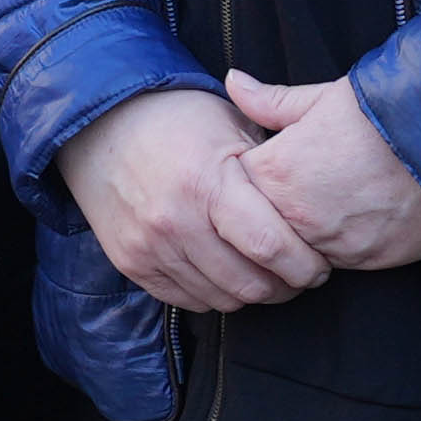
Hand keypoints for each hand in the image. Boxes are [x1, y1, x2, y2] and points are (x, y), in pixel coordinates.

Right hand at [62, 86, 328, 313]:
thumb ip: (272, 167)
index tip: (321, 264)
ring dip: (253, 294)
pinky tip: (229, 274)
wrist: (99, 124)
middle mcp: (175, 221)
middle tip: (302, 276)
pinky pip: (188, 301)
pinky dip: (216, 294)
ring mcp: (150, 247)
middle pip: (249, 284)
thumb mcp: (230, 124)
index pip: (270, 246)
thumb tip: (316, 204)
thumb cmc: (176, 119)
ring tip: (268, 275)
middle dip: (287, 287)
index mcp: (208, 182)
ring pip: (222, 299)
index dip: (305, 265)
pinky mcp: (132, 264)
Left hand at [221, 68, 420, 272]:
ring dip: (301, 234)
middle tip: (294, 190)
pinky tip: (352, 219)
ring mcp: (331, 244)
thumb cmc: (387, 110)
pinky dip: (335, 245)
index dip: (246, 176)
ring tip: (326, 204)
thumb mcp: (324, 98)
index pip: (234, 187)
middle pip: (258, 227)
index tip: (265, 164)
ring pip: (295, 251)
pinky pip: (335, 260)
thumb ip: (271, 102)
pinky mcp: (365, 261)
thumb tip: (232, 82)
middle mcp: (295, 216)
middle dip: (268, 211)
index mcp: (276, 171)